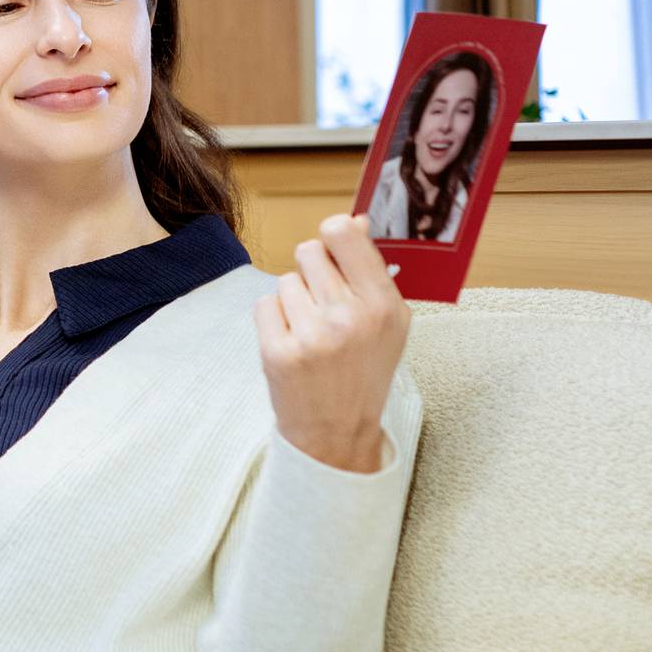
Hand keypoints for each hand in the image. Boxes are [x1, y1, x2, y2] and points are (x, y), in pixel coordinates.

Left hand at [252, 213, 409, 473]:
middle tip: (324, 301)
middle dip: (313, 270)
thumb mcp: (387, 322)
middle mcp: (348, 317)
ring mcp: (311, 335)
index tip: (333, 248)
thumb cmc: (364, 370)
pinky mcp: (278, 351)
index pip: (343, 233)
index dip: (333, 234)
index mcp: (383, 305)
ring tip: (312, 330)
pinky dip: (274, 319)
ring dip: (294, 299)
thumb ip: (370, 270)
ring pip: (285, 279)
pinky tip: (293, 342)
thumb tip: (353, 219)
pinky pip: (264, 304)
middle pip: (309, 251)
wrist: (337, 431)